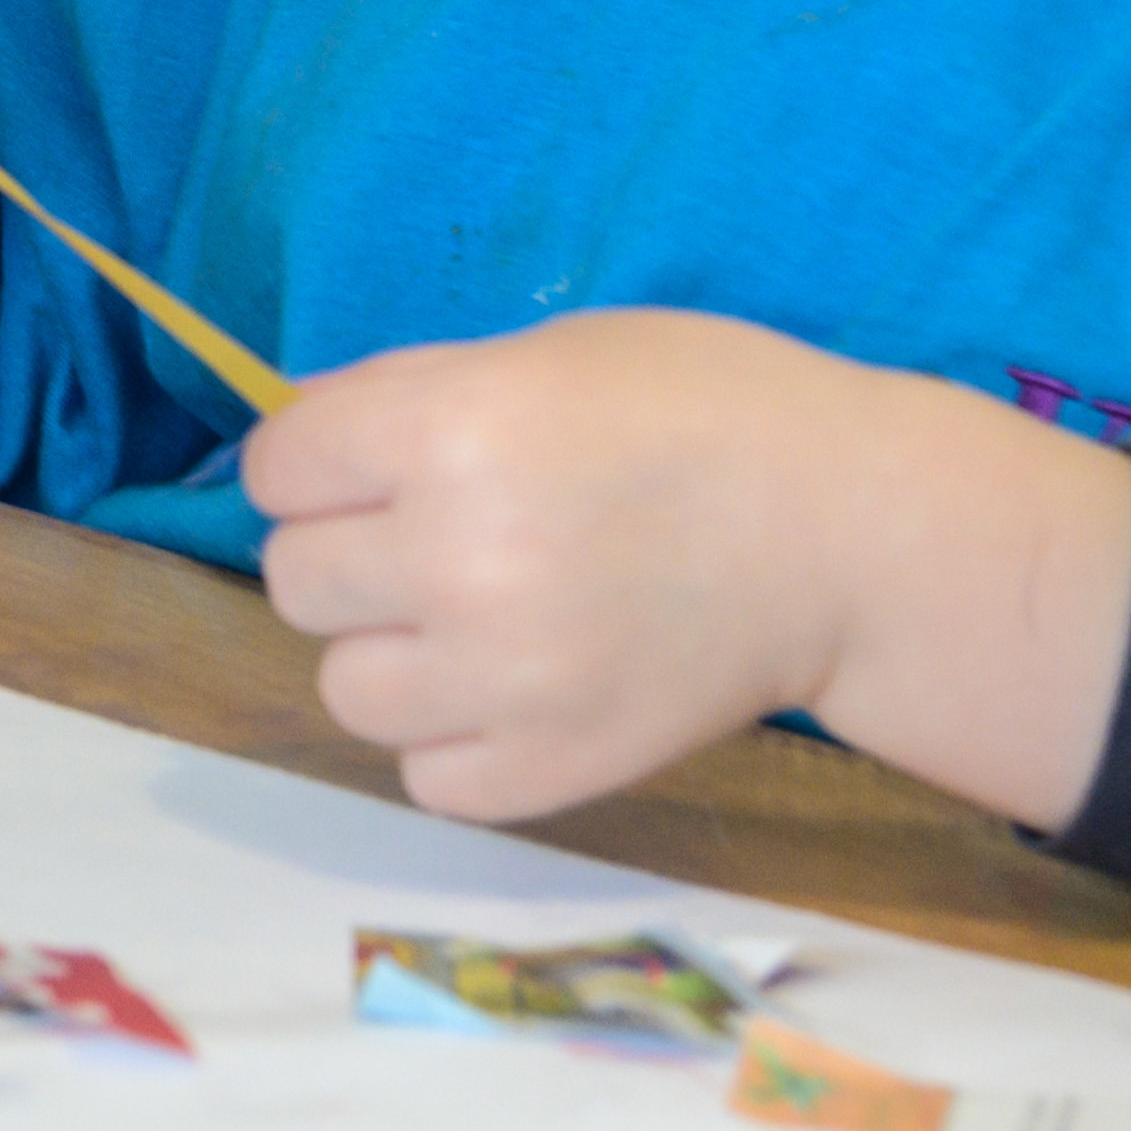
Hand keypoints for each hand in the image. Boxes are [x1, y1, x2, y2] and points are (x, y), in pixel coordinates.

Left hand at [253, 314, 1130, 827]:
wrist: (851, 534)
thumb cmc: (709, 413)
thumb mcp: (553, 354)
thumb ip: (413, 389)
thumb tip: (303, 429)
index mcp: (453, 431)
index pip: (278, 468)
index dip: (321, 464)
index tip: (376, 468)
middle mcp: (461, 556)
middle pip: (297, 580)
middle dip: (354, 555)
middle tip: (442, 541)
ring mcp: (505, 678)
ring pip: (348, 688)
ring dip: (395, 655)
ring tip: (482, 621)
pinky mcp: (551, 769)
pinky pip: (426, 777)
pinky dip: (457, 741)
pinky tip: (519, 689)